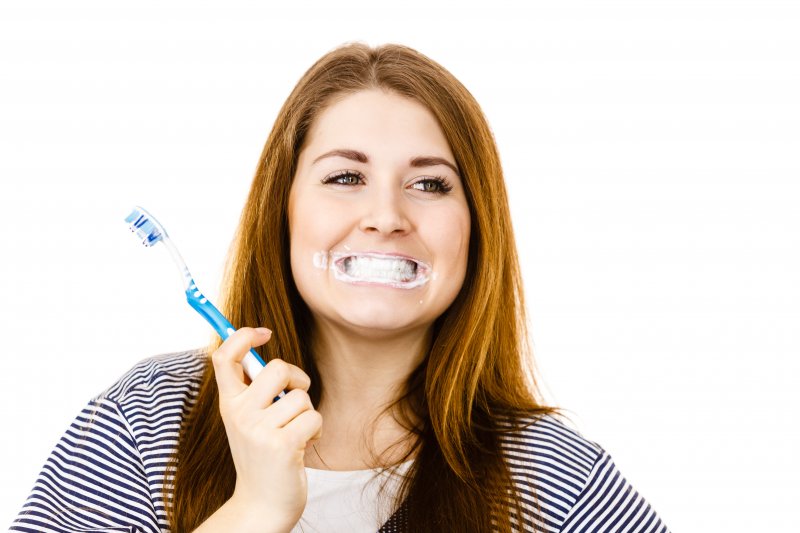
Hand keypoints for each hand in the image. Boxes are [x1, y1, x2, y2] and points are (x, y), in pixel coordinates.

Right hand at [211, 327, 321, 530]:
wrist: (262, 504)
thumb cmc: (263, 455)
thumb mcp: (248, 419)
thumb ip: (253, 388)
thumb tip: (259, 344)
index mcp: (229, 403)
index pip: (223, 357)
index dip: (242, 335)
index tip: (263, 332)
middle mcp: (239, 414)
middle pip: (277, 367)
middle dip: (297, 379)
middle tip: (295, 397)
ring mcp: (258, 430)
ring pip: (301, 396)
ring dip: (308, 413)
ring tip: (295, 433)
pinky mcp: (281, 445)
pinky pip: (314, 417)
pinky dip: (316, 430)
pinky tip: (303, 446)